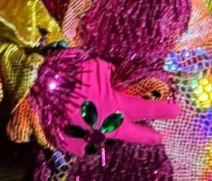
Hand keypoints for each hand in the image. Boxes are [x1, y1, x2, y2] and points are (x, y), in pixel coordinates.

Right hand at [33, 52, 179, 156]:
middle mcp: (101, 125)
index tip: (176, 110)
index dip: (161, 110)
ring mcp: (85, 137)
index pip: (144, 110)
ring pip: (107, 137)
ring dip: (116, 130)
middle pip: (130, 134)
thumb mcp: (97, 66)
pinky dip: (91, 134)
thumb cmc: (69, 71)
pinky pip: (85, 141)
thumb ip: (114, 76)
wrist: (36, 84)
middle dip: (146, 136)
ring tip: (121, 124)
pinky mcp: (69, 143)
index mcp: (112, 105)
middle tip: (159, 136)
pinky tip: (90, 125)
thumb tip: (124, 80)